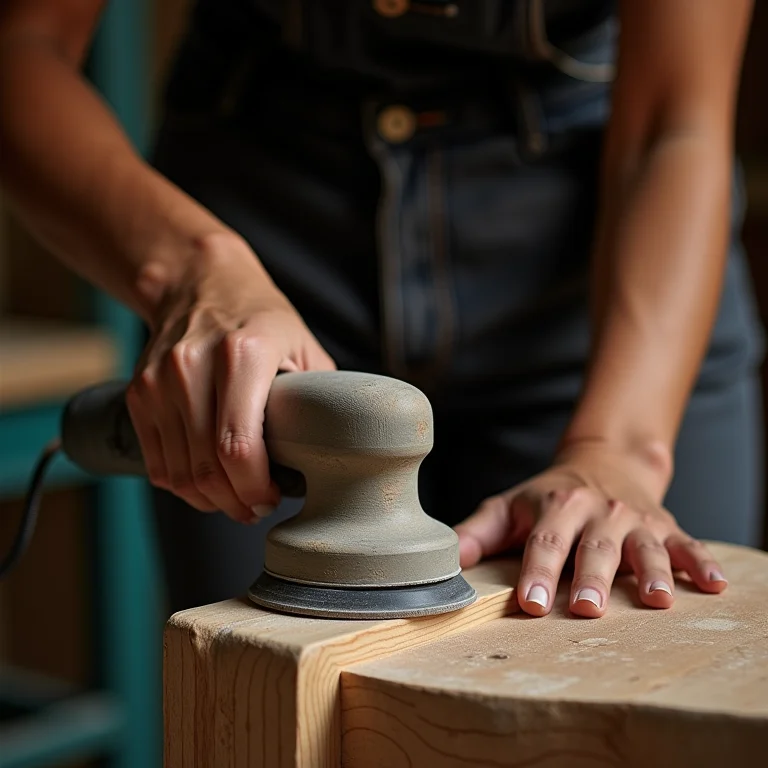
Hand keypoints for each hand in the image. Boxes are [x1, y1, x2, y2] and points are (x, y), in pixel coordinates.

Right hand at [126, 233, 334, 522]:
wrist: (201, 283)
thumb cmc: (261, 319)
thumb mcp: (304, 345)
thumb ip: (318, 396)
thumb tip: (335, 450)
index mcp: (243, 354)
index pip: (237, 446)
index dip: (254, 488)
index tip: (271, 499)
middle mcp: (193, 366)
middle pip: (206, 466)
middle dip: (235, 502)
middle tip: (256, 509)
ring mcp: (159, 381)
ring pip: (178, 472)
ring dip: (209, 500)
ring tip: (235, 500)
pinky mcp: (138, 393)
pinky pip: (156, 462)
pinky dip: (182, 485)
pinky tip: (207, 484)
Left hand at [454, 440, 727, 617]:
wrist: (603, 461)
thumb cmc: (548, 497)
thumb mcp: (509, 507)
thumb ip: (477, 532)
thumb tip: (445, 563)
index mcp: (557, 507)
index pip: (544, 543)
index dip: (537, 573)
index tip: (531, 604)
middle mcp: (598, 511)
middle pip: (594, 548)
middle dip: (592, 578)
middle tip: (587, 609)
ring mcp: (634, 519)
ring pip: (643, 546)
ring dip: (651, 572)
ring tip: (657, 600)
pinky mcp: (665, 527)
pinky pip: (688, 545)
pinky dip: (701, 563)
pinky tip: (714, 585)